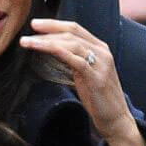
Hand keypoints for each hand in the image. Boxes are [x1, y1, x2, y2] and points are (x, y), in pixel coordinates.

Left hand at [20, 18, 145, 145]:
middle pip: (72, 32)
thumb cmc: (99, 100)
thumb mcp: (84, 76)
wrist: (116, 120)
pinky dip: (58, 52)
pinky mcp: (97, 78)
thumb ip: (73, 62)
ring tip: (28, 42)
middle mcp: (102, 52)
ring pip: (72, 44)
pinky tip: (44, 49)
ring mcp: (101, 64)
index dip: (54, 24)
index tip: (36, 25)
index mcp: (99, 49)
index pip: (75, 29)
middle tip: (29, 29)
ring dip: (47, 41)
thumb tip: (54, 53)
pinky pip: (76, 60)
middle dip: (49, 29)